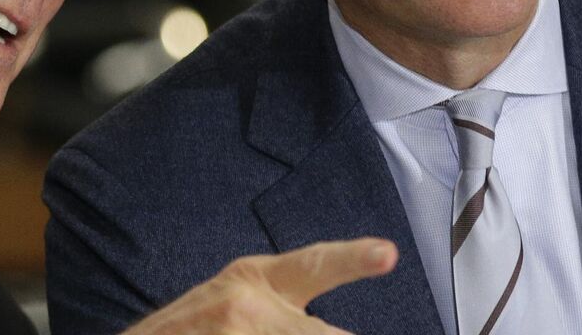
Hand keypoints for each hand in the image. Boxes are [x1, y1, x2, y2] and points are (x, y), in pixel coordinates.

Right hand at [121, 238, 397, 334]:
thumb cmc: (193, 331)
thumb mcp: (234, 305)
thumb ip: (284, 312)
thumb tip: (325, 326)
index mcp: (255, 280)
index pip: (314, 265)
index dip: (353, 259)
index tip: (388, 253)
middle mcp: (246, 306)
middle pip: (320, 332)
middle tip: (302, 327)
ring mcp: (234, 332)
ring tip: (247, 331)